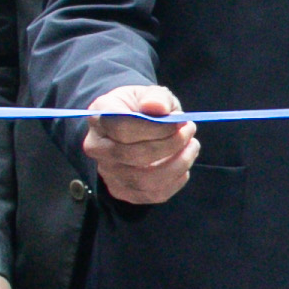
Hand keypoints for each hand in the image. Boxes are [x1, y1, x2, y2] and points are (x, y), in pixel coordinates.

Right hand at [83, 81, 196, 205]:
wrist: (132, 123)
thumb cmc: (142, 106)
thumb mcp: (150, 93)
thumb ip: (156, 97)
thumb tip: (158, 107)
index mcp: (99, 117)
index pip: (122, 127)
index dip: (156, 127)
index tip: (179, 120)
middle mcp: (96, 147)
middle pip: (134, 155)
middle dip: (170, 144)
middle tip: (189, 130)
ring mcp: (107, 172)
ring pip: (145, 180)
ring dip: (178, 164)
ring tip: (192, 146)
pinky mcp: (121, 191)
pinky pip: (153, 194)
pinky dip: (176, 181)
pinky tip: (183, 164)